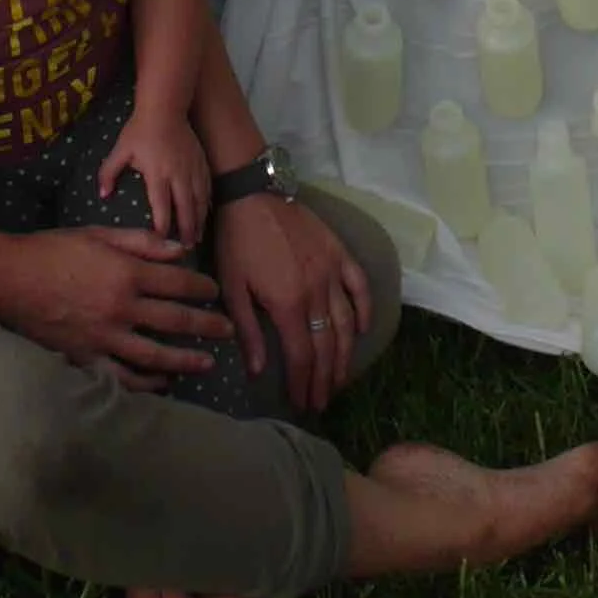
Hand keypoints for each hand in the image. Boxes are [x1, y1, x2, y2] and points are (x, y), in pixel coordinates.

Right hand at [0, 224, 234, 386]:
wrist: (10, 279)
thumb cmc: (53, 250)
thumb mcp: (98, 234)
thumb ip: (141, 241)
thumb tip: (179, 249)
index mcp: (126, 273)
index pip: (178, 282)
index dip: (202, 287)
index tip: (215, 291)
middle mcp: (122, 307)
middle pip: (176, 320)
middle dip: (207, 325)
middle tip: (228, 330)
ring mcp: (105, 337)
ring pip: (156, 354)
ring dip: (186, 360)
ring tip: (207, 363)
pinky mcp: (87, 358)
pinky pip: (123, 376)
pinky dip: (146, 382)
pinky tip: (163, 384)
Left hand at [96, 108, 212, 243]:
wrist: (165, 107)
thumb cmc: (140, 130)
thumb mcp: (120, 150)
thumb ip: (108, 172)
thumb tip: (102, 195)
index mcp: (158, 174)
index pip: (162, 208)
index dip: (163, 228)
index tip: (161, 242)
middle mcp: (178, 175)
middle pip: (185, 209)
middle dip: (186, 231)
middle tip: (186, 249)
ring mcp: (192, 169)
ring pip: (199, 201)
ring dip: (199, 221)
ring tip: (197, 238)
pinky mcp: (201, 162)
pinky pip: (207, 188)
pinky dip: (206, 204)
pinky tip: (204, 214)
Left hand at [213, 191, 372, 417]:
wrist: (252, 194)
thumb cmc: (236, 242)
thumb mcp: (232, 289)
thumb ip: (249, 331)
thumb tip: (258, 371)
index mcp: (288, 304)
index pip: (301, 356)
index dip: (303, 383)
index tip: (302, 403)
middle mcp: (316, 291)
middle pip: (327, 346)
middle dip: (325, 379)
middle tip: (322, 401)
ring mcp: (332, 271)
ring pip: (346, 323)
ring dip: (345, 355)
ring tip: (340, 379)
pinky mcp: (339, 253)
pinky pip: (359, 286)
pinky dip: (364, 309)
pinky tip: (361, 330)